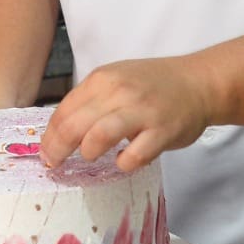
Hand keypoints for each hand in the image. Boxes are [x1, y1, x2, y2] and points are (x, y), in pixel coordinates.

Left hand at [39, 55, 212, 171]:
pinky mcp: (162, 131)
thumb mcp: (116, 80)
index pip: (64, 110)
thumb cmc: (153, 85)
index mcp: (103, 79)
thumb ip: (90, 100)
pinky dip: (123, 163)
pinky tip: (123, 161)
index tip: (45, 152)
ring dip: (87, 152)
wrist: (198, 82)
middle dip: (58, 149)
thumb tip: (59, 130)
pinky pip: (134, 155)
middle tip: (54, 164)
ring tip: (90, 157)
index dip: (50, 135)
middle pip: (74, 125)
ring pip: (99, 137)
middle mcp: (119, 92)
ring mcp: (142, 111)